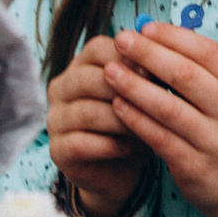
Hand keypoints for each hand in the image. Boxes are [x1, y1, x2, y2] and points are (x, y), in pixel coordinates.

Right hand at [48, 36, 149, 216]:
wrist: (122, 167)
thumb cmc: (134, 121)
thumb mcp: (143, 93)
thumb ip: (145, 74)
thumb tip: (162, 57)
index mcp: (79, 66)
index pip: (96, 49)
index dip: (127, 58)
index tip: (155, 71)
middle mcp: (61, 89)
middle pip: (87, 78)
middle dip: (125, 89)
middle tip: (155, 100)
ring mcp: (55, 120)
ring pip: (86, 112)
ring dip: (121, 120)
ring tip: (146, 127)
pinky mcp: (58, 150)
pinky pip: (80, 143)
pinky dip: (109, 145)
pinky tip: (130, 148)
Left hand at [106, 23, 217, 216]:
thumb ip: (198, 68)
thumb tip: (151, 34)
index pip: (208, 52)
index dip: (174, 37)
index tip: (145, 28)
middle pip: (186, 76)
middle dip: (149, 54)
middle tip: (121, 40)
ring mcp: (215, 142)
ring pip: (168, 108)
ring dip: (135, 86)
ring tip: (110, 71)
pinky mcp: (195, 167)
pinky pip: (159, 138)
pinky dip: (136, 120)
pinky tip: (117, 105)